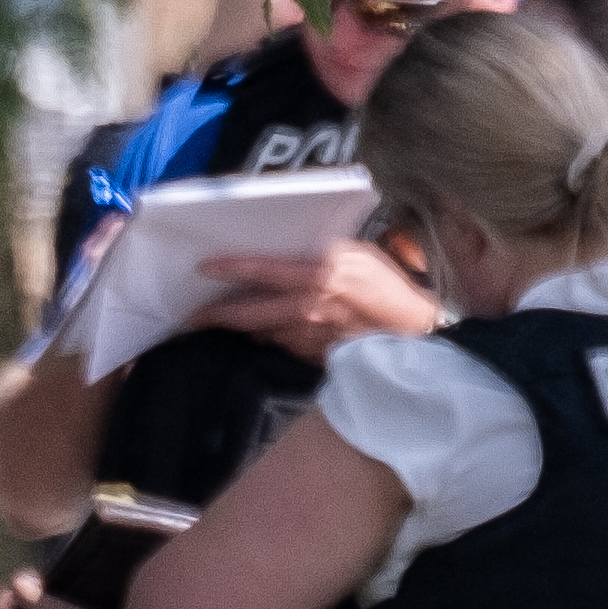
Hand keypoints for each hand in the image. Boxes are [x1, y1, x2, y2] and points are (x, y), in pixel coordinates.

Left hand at [198, 247, 444, 357]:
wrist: (414, 333)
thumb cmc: (389, 286)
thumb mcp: (359, 254)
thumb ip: (322, 254)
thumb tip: (288, 251)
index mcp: (319, 272)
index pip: (262, 270)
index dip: (229, 268)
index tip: (203, 267)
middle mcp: (308, 306)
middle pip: (247, 313)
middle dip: (215, 314)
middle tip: (193, 315)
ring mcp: (309, 336)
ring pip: (261, 332)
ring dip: (242, 327)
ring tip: (223, 322)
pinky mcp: (313, 357)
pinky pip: (281, 346)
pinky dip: (270, 338)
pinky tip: (265, 333)